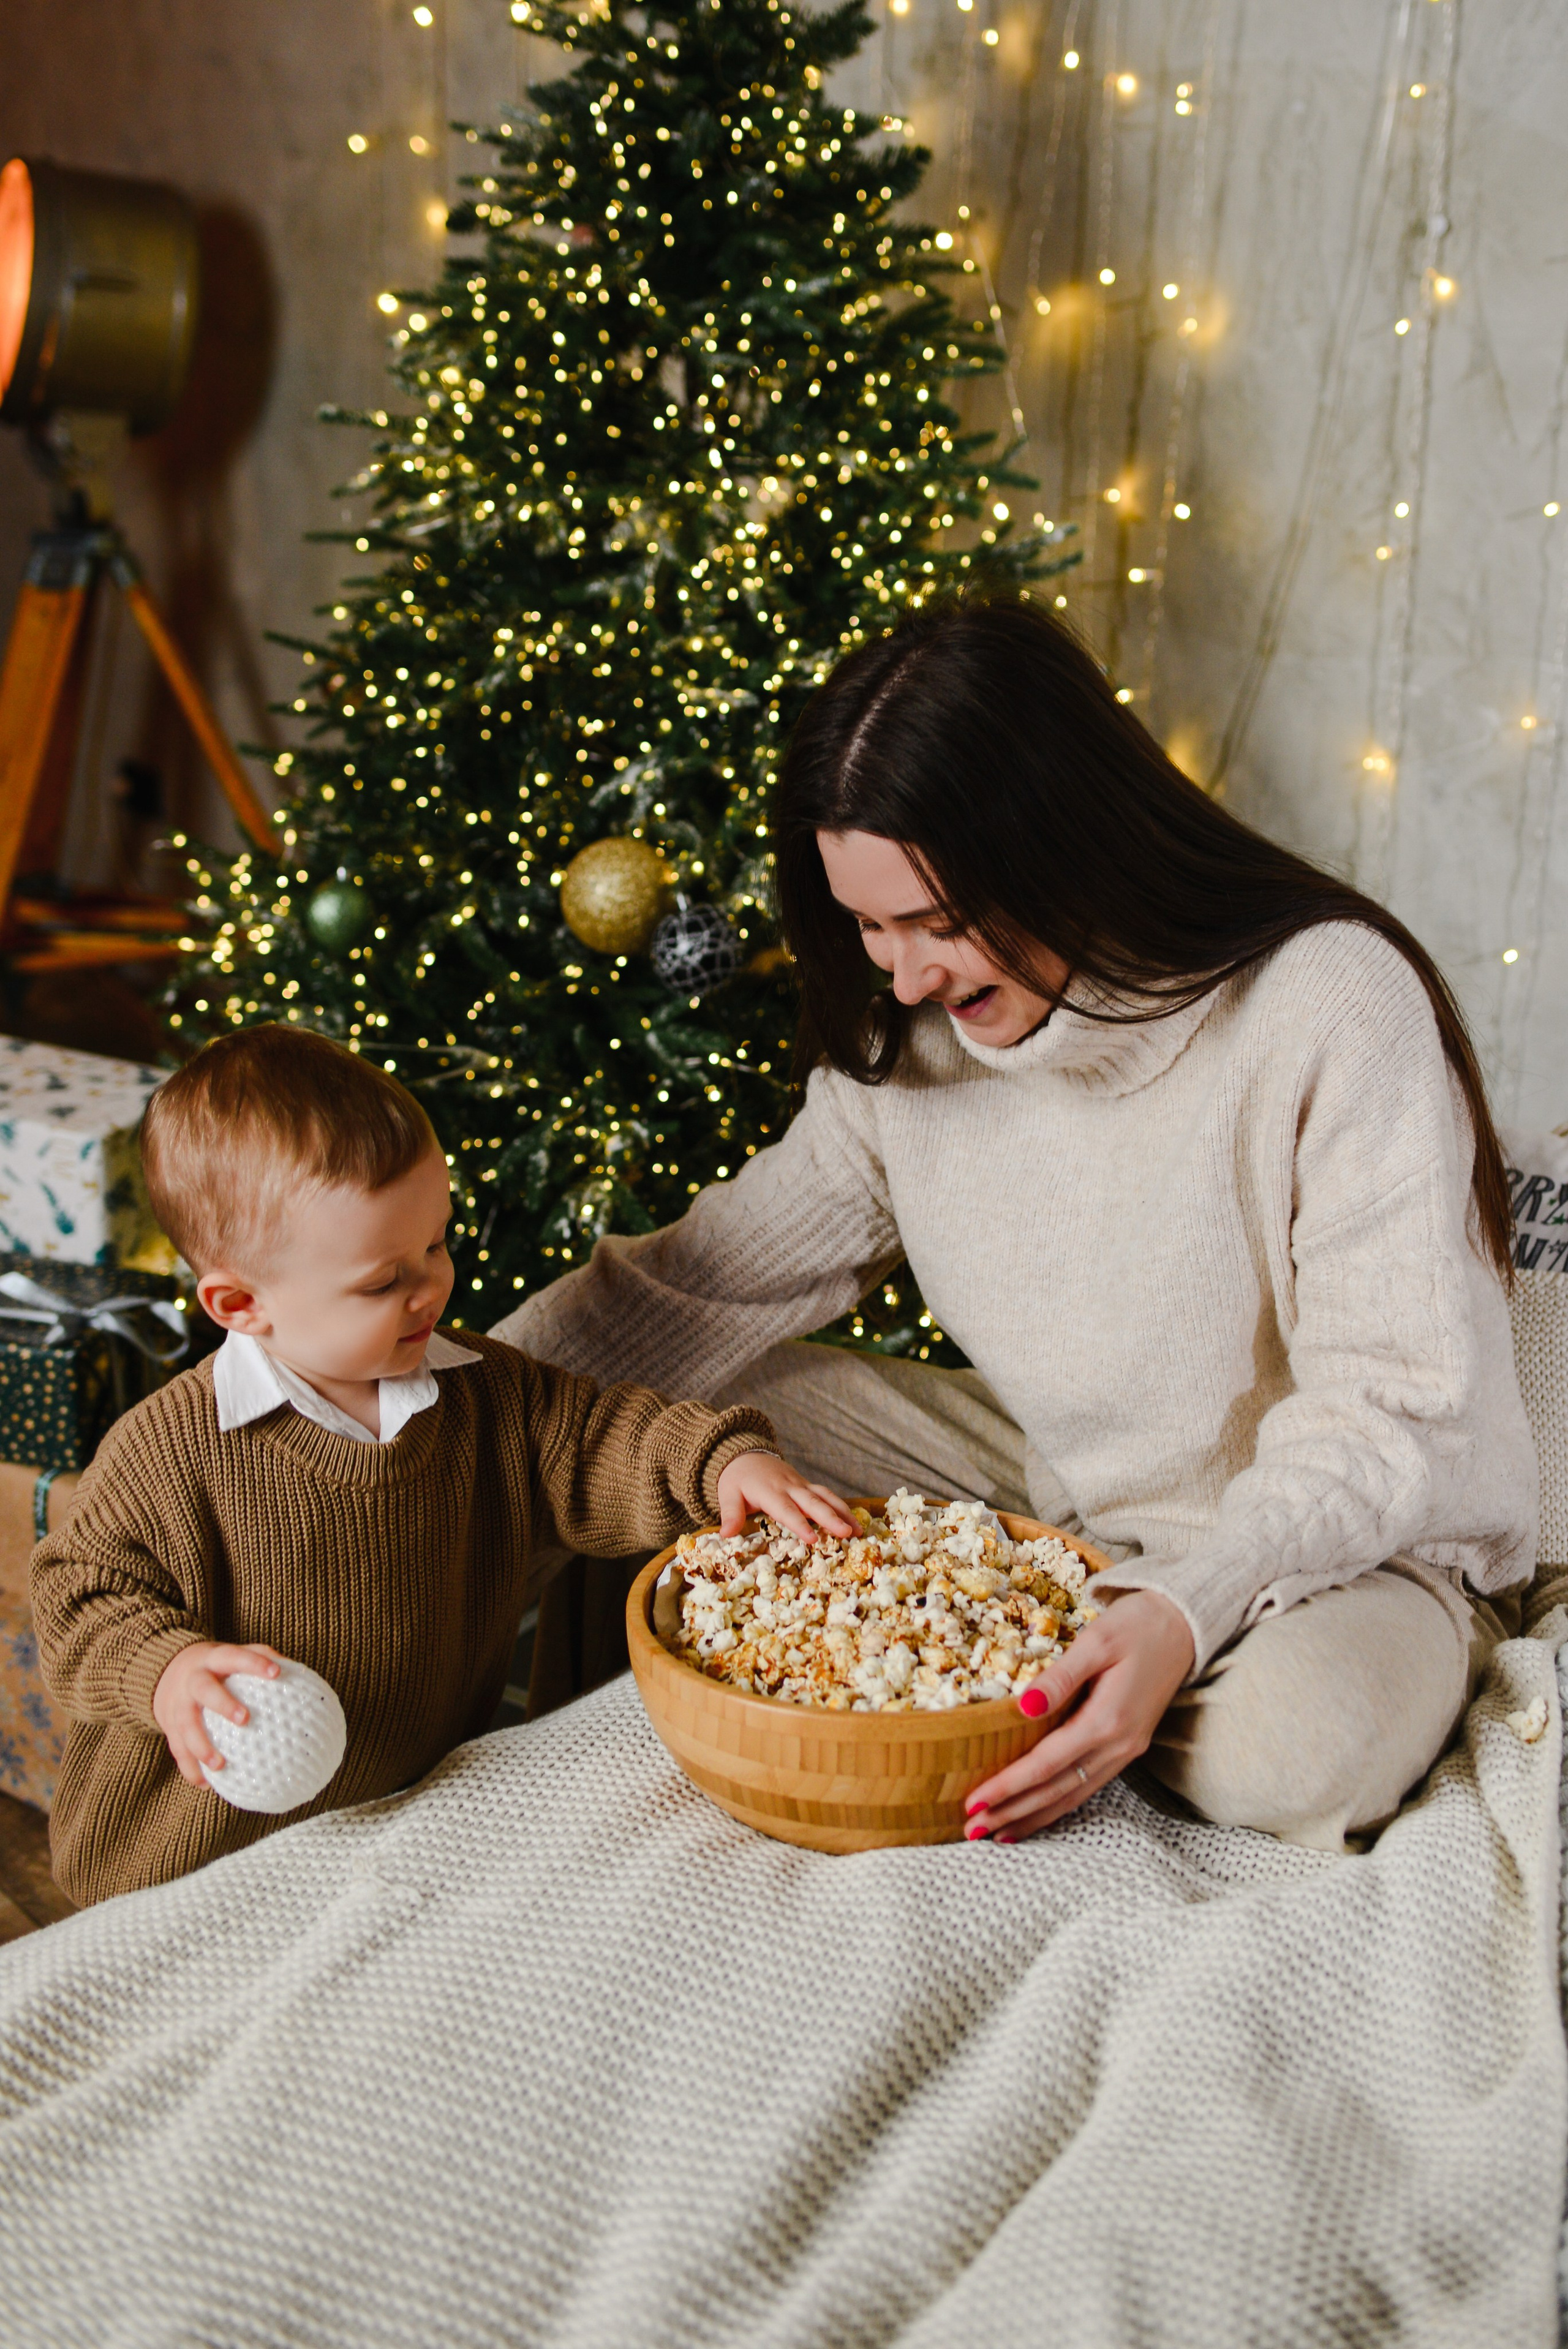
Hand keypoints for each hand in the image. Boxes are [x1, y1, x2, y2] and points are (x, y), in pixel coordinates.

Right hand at [152, 1642, 285, 1786]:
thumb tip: (295, 1671)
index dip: (253, 1663)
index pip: (234, 1656)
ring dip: (201, 1746)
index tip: (276, 1673)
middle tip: (245, 1719)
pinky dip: (189, 1768)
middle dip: (223, 1704)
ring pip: (186, 1724)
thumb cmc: (214, 1666)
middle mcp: (193, 1680)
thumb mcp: (231, 1653)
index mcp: (213, 1659)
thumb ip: (260, 1657)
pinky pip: (177, 1749)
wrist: (164, 1672)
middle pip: (204, 1690)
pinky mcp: (169, 1726)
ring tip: (220, 1765)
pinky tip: (205, 1784)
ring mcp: (178, 1704)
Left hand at [715, 1451, 857, 1543]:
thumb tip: (726, 1535)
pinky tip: (854, 1522)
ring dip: (843, 1513)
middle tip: (847, 1533)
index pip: (786, 1509)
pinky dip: (841, 1508)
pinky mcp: (807, 1486)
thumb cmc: (736, 1479)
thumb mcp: (727, 1494)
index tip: (813, 1539)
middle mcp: (789, 1487)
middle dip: (831, 1518)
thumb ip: (729, 1514)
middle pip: (813, 1502)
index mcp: (769, 1491)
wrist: (745, 1455)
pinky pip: (826, 1496)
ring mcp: (800, 1485)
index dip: (800, 1524)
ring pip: (825, 1497)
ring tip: (858, 1531)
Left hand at [964, 1588, 1195, 1840]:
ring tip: (997, 1833)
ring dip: (1033, 1816)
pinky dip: (1057, 1805)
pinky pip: (1086, 1786)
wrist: (1184, 1627)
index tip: (973, 1801)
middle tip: (972, 1830)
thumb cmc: (1138, 1626)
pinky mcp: (1127, 1748)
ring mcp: (1125, 1751)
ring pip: (1072, 1796)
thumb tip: (1024, 1707)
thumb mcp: (1096, 1641)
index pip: (1046, 1763)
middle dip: (1013, 1812)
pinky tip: (1036, 1813)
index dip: (1009, 1785)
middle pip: (1057, 1790)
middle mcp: (1118, 1746)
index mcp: (1108, 1721)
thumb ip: (1060, 1677)